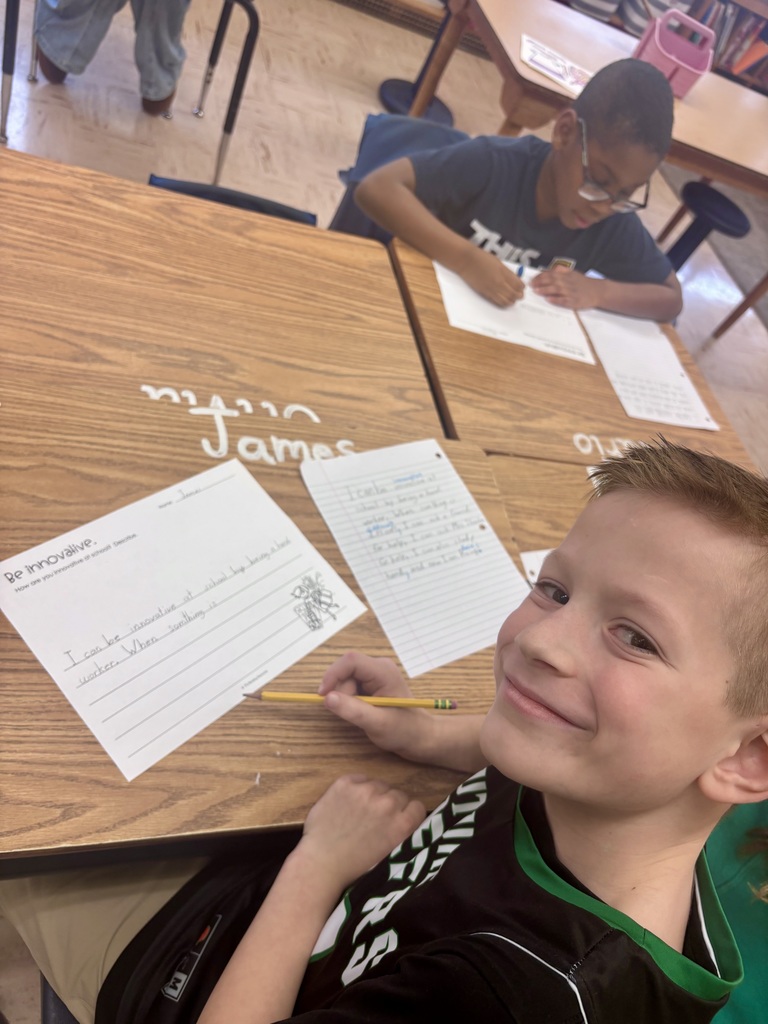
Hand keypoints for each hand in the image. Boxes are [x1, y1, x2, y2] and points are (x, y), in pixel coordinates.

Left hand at [297, 775, 425, 890]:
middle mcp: (388, 803)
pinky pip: (359, 778)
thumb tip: (409, 817)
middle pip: (398, 794)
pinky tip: (347, 804)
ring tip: (359, 812)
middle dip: (389, 806)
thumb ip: (404, 833)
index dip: (406, 814)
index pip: (416, 806)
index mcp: (403, 824)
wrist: (322, 863)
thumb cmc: (357, 866)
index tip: (397, 822)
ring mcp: (365, 790)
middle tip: (375, 820)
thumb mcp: (393, 854)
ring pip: (379, 785)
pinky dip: (356, 788)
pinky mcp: (345, 783)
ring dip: (373, 796)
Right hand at [319, 652, 433, 761]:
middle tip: (352, 713)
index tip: (323, 696)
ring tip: (362, 714)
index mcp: (383, 671)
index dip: (333, 675)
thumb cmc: (403, 731)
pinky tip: (363, 710)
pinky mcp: (371, 683)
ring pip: (346, 679)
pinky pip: (350, 686)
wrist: (419, 737)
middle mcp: (378, 667)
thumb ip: (352, 710)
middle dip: (341, 691)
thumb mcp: (377, 723)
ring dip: (346, 697)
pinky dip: (350, 699)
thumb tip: (326, 698)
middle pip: (346, 670)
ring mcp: (375, 674)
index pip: (351, 661)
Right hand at [456, 247, 524, 306]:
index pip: (518, 284)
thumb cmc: (481, 258)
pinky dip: (503, 303)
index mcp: (503, 272)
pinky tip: (504, 300)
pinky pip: (497, 302)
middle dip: (519, 296)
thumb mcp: (499, 263)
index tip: (522, 287)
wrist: (466, 261)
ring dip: (511, 301)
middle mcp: (499, 282)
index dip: (522, 287)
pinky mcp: (485, 293)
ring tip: (513, 299)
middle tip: (520, 295)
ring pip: (506, 301)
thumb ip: (507, 272)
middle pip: (514, 294)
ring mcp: (492, 289)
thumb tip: (515, 280)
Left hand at [530, 266, 601, 309]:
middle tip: (531, 285)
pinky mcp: (573, 301)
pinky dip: (556, 299)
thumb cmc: (583, 283)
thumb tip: (552, 269)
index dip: (541, 276)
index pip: (551, 274)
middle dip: (540, 282)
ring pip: (556, 290)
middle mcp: (568, 283)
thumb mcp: (574, 273)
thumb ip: (563, 271)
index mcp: (567, 275)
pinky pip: (563, 300)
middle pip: (552, 281)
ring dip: (545, 290)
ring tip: (536, 291)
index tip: (533, 279)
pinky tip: (548, 299)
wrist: (597, 291)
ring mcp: (571, 292)